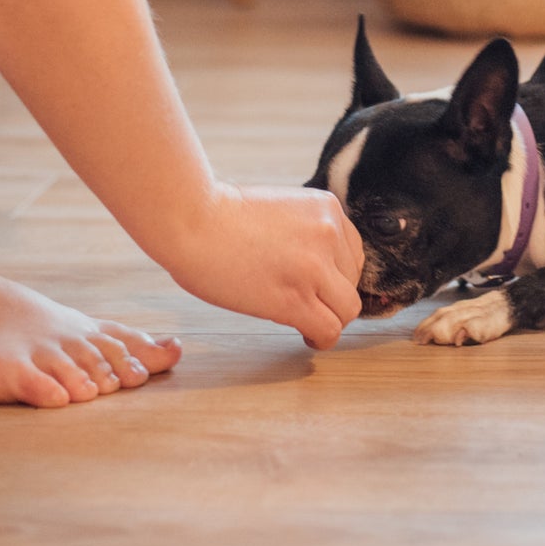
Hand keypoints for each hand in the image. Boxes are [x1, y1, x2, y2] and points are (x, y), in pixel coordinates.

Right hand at [162, 183, 363, 347]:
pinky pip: (329, 330)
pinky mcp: (296, 298)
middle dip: (331, 295)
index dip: (335, 274)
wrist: (191, 220)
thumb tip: (312, 262)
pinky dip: (321, 339)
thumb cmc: (219, 214)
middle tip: (307, 302)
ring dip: (329, 318)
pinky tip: (306, 335)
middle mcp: (329, 234)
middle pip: (352, 281)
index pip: (353, 253)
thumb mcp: (279, 206)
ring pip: (347, 309)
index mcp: (326, 208)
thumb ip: (304, 229)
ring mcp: (315, 267)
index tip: (317, 284)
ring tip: (307, 321)